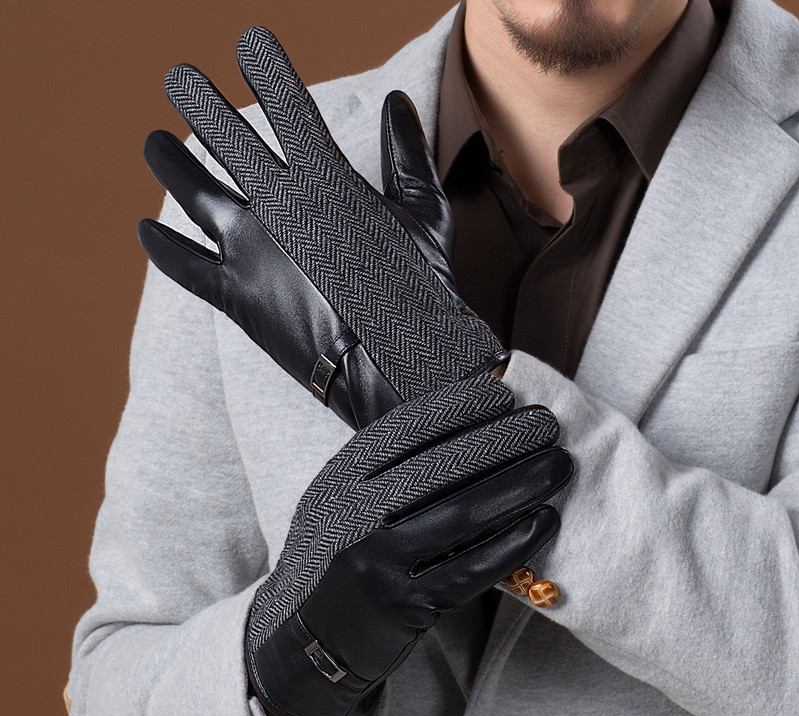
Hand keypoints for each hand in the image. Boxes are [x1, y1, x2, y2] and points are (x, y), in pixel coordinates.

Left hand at [138, 28, 506, 429]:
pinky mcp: (235, 295)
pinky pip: (184, 264)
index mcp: (324, 176)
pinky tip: (146, 229)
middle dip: (198, 101)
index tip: (250, 44)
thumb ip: (408, 154)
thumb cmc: (419, 288)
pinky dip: (161, 246)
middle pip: (224, 137)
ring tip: (153, 142)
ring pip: (192, 191)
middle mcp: (276, 203)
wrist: (396, 362)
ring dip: (169, 162)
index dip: (266, 68)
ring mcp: (248, 249)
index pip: (286, 105)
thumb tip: (398, 102)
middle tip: (179, 78)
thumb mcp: (426, 214)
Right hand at [246, 374, 572, 715]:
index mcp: (339, 479)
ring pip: (462, 515)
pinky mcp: (407, 606)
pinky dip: (514, 542)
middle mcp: (353, 516)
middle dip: (502, 440)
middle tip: (548, 425)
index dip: (458, 406)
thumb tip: (466, 422)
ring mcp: (379, 564)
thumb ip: (384, 468)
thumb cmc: (342, 553)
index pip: (404, 429)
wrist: (312, 636)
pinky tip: (545, 520)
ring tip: (558, 465)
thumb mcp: (342, 500)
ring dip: (519, 485)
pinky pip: (471, 569)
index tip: (504, 393)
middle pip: (440, 468)